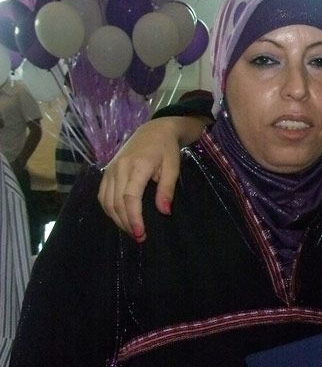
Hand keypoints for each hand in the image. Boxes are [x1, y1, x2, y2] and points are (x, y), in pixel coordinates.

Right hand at [98, 117, 204, 240]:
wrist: (155, 129)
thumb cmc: (166, 148)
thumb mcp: (173, 167)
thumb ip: (167, 189)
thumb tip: (164, 211)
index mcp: (136, 166)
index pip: (129, 198)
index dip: (133, 218)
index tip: (141, 233)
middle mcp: (118, 168)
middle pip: (116, 202)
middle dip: (126, 223)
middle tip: (140, 237)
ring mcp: (110, 169)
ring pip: (106, 200)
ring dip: (116, 219)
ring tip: (131, 231)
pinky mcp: (107, 171)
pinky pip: (102, 194)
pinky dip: (108, 209)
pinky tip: (119, 218)